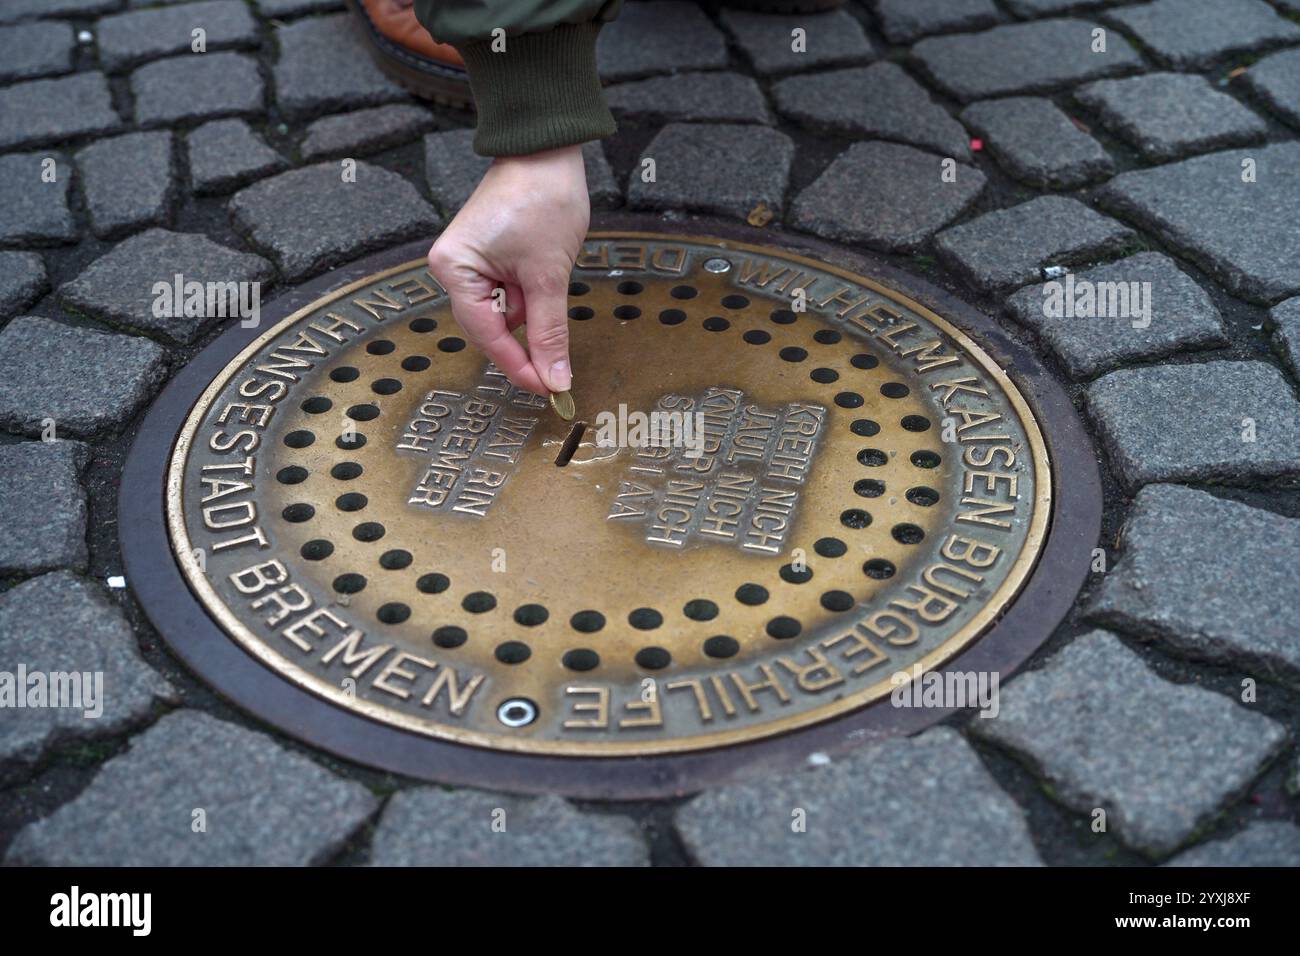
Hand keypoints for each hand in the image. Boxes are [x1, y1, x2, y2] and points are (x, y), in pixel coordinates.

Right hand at [427, 145, 588, 395]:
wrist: (547, 149)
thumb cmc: (542, 198)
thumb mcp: (549, 275)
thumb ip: (549, 332)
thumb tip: (555, 378)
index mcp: (453, 270)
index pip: (486, 335)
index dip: (518, 366)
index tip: (547, 389)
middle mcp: (451, 268)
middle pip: (489, 328)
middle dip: (524, 341)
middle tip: (558, 370)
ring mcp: (467, 262)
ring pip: (502, 313)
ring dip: (530, 312)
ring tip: (549, 279)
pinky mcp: (486, 257)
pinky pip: (507, 293)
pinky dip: (529, 297)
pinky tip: (543, 279)